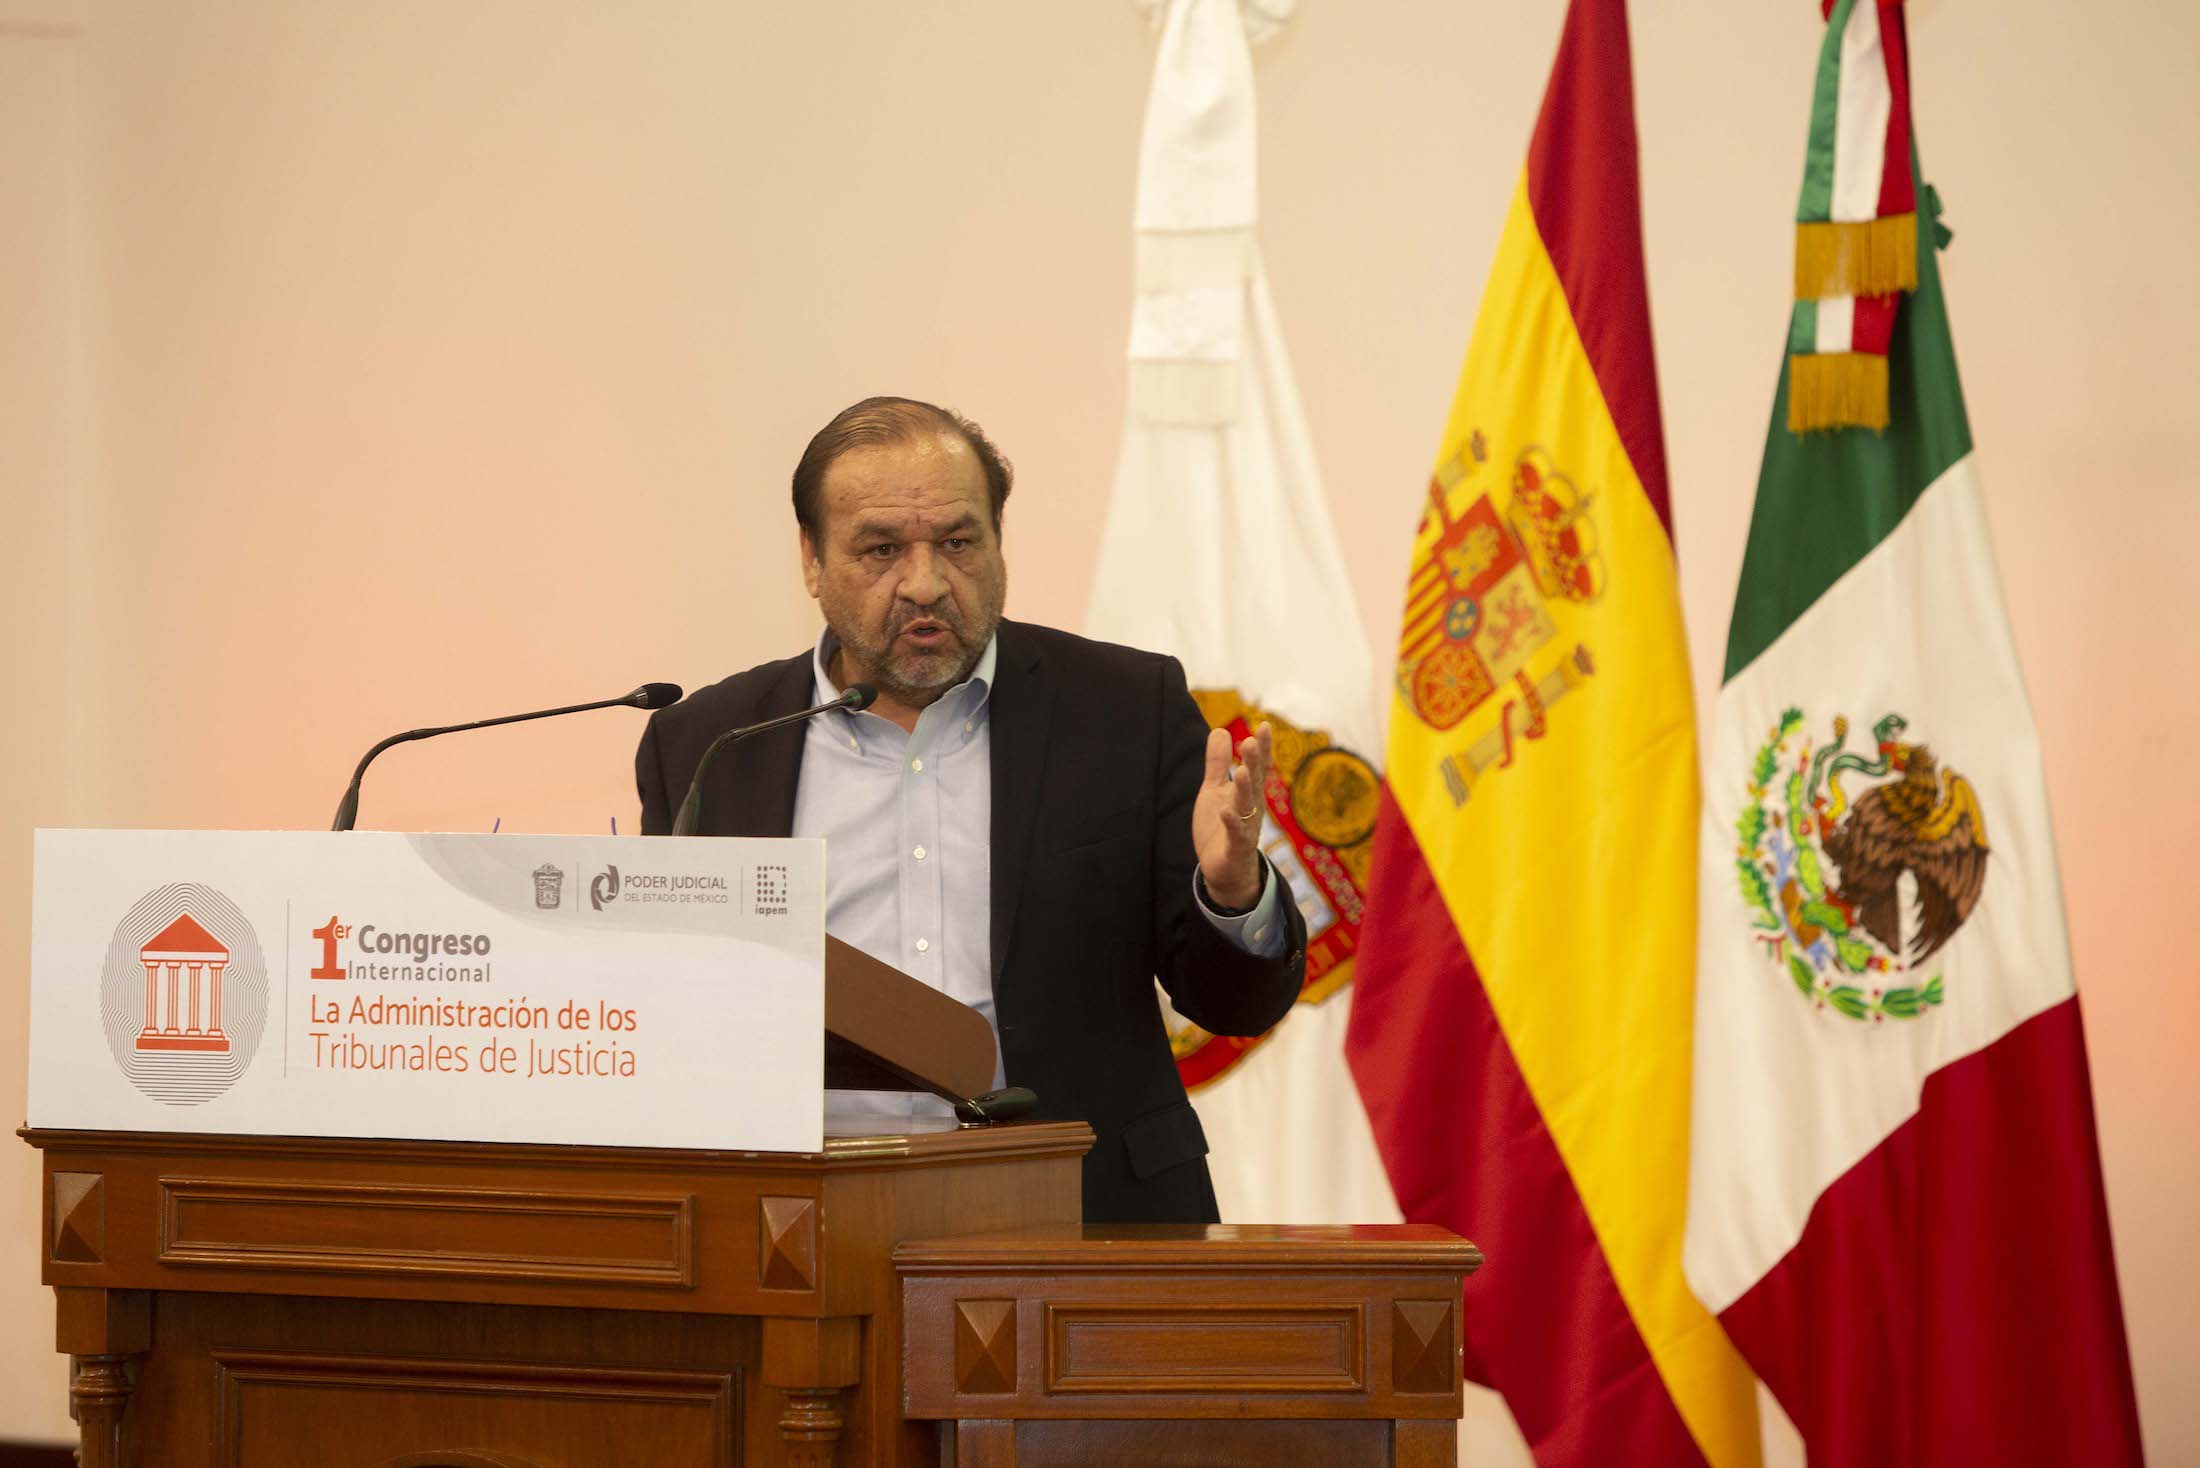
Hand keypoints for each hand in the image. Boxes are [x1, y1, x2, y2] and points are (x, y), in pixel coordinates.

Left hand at [1193, 722, 1271, 909]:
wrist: (1224, 869)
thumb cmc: (1221, 826)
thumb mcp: (1215, 790)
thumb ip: (1218, 763)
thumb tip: (1221, 731)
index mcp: (1248, 793)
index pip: (1258, 766)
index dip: (1262, 748)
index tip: (1263, 725)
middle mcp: (1252, 808)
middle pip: (1256, 782)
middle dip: (1255, 763)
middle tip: (1252, 741)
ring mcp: (1246, 828)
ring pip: (1247, 806)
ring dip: (1246, 789)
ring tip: (1243, 770)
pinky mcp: (1235, 847)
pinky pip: (1235, 834)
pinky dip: (1231, 823)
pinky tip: (1225, 810)